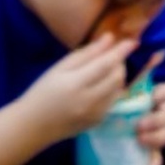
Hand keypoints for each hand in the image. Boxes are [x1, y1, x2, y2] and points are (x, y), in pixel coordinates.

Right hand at [13, 26, 134, 144]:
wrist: (33, 126)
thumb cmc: (42, 92)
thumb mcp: (59, 68)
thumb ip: (86, 54)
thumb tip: (109, 39)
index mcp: (76, 84)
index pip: (106, 64)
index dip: (121, 51)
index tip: (132, 41)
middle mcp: (89, 101)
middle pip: (117, 77)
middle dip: (119, 63)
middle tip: (110, 56)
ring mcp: (95, 115)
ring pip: (119, 90)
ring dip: (118, 77)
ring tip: (105, 71)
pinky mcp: (98, 122)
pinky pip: (113, 102)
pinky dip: (112, 90)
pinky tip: (100, 86)